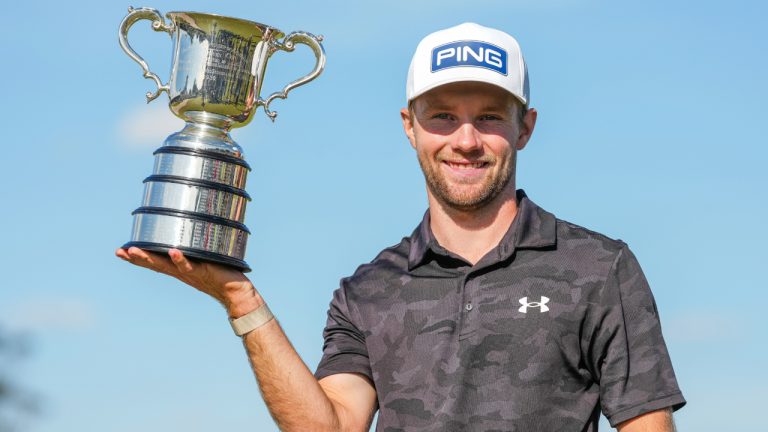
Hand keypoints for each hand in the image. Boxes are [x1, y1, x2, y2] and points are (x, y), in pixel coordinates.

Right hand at [115, 247, 262, 316]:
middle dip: (136, 258)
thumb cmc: (223, 274)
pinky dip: (180, 259)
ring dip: (149, 258)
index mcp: (180, 268)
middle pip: (155, 264)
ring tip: (135, 250)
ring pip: (166, 265)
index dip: (138, 258)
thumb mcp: (207, 258)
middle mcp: (182, 271)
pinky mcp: (203, 271)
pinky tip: (173, 251)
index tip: (120, 250)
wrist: (237, 293)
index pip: (155, 262)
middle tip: (120, 252)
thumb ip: (199, 247)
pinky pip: (189, 265)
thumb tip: (199, 226)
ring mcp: (191, 272)